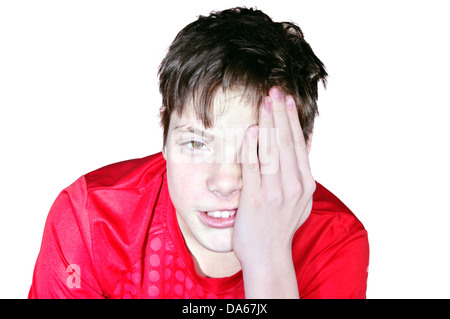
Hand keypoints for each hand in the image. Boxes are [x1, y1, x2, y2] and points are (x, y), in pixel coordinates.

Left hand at [233, 87, 315, 296]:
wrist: (267, 257)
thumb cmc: (280, 226)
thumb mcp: (301, 200)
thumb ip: (301, 172)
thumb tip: (304, 142)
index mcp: (306, 184)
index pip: (298, 144)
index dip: (292, 120)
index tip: (286, 100)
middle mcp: (294, 186)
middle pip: (286, 142)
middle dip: (280, 113)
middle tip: (274, 91)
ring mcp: (274, 193)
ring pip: (271, 150)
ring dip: (267, 122)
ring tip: (264, 102)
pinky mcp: (254, 200)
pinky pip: (252, 167)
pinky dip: (251, 147)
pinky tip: (251, 130)